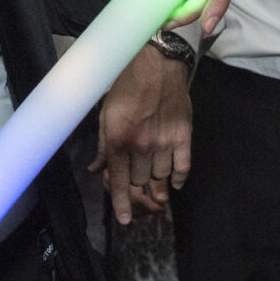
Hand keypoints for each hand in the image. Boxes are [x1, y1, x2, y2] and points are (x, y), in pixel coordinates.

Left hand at [89, 44, 193, 223]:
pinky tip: (174, 182)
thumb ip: (103, 145)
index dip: (121, 204)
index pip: (118, 181)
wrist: (156, 61)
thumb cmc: (125, 85)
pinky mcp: (183, 136)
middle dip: (136, 186)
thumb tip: (96, 169)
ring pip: (160, 178)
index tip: (126, 220)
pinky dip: (178, 179)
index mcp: (118, 140)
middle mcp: (141, 145)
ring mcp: (164, 142)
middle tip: (138, 183)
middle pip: (139, 182)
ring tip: (155, 186)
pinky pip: (182, 167)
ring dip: (156, 183)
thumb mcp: (106, 113)